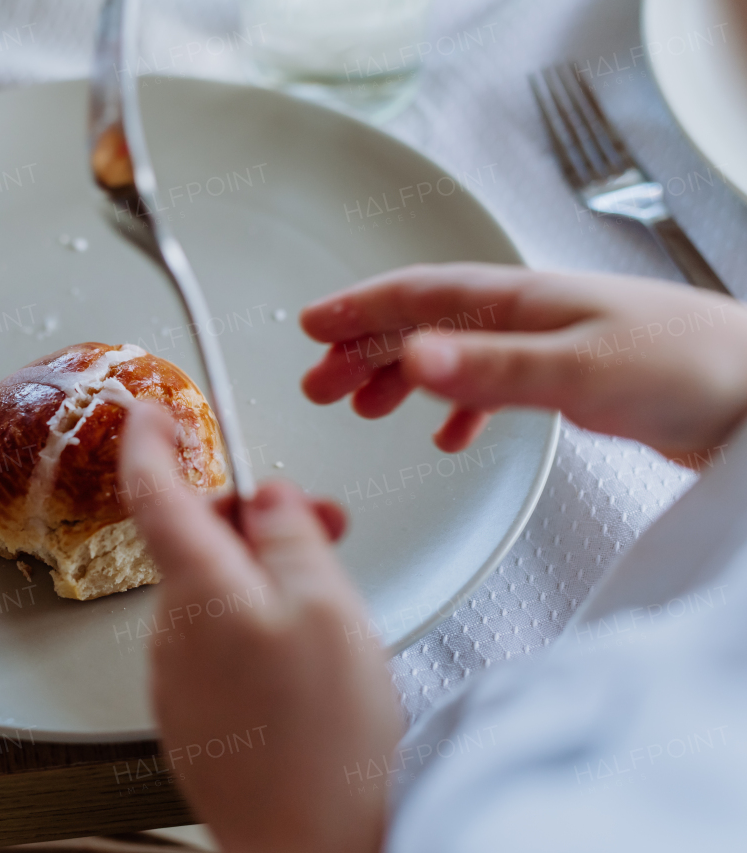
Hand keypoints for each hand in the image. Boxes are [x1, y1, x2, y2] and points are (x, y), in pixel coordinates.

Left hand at [121, 404, 402, 852]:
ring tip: (329, 611)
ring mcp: (177, 676)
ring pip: (213, 592)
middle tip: (320, 526)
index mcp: (198, 589)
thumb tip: (268, 496)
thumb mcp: (330, 606)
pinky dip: (253, 626)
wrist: (307, 844)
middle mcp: (172, 630)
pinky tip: (303, 660)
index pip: (154, 492)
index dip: (148, 441)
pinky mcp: (193, 712)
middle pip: (197, 542)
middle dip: (253, 521)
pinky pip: (216, 642)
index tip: (148, 410)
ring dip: (262, 577)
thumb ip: (291, 535)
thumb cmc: (323, 738)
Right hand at [300, 263, 746, 462]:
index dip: (358, 308)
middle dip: (364, 348)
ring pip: (451, 351)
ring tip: (364, 408)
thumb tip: (410, 357)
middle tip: (320, 385)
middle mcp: (523, 315)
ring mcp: (544, 345)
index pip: (417, 294)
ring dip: (400, 375)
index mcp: (516, 300)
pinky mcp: (567, 379)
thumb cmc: (686, 368)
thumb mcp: (579, 369)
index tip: (310, 328)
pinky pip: (491, 386)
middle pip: (423, 322)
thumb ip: (491, 367)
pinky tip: (449, 435)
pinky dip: (458, 407)